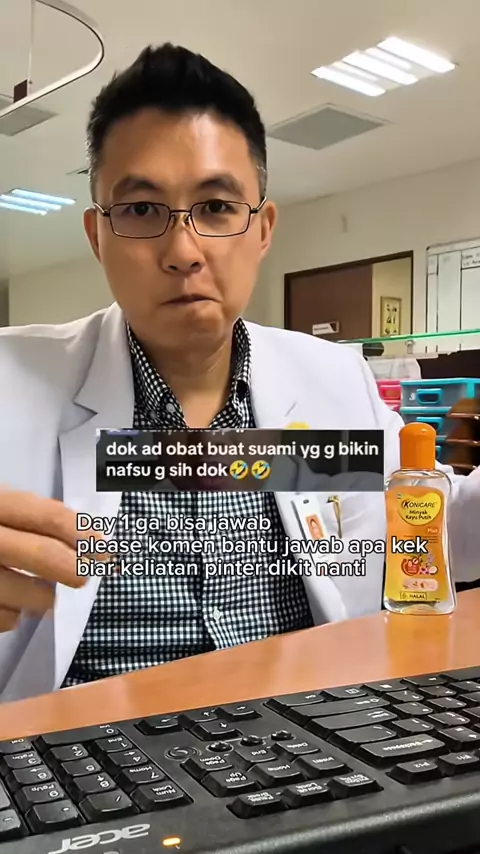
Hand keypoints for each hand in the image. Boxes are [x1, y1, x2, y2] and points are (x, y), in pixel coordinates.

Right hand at [0, 490, 102, 632]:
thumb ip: (28, 515)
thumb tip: (85, 536)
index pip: (43, 515)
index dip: (80, 532)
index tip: (103, 548)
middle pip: (39, 554)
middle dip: (72, 568)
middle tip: (82, 576)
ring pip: (25, 594)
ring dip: (43, 599)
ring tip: (42, 596)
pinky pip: (3, 619)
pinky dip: (12, 616)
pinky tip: (9, 606)